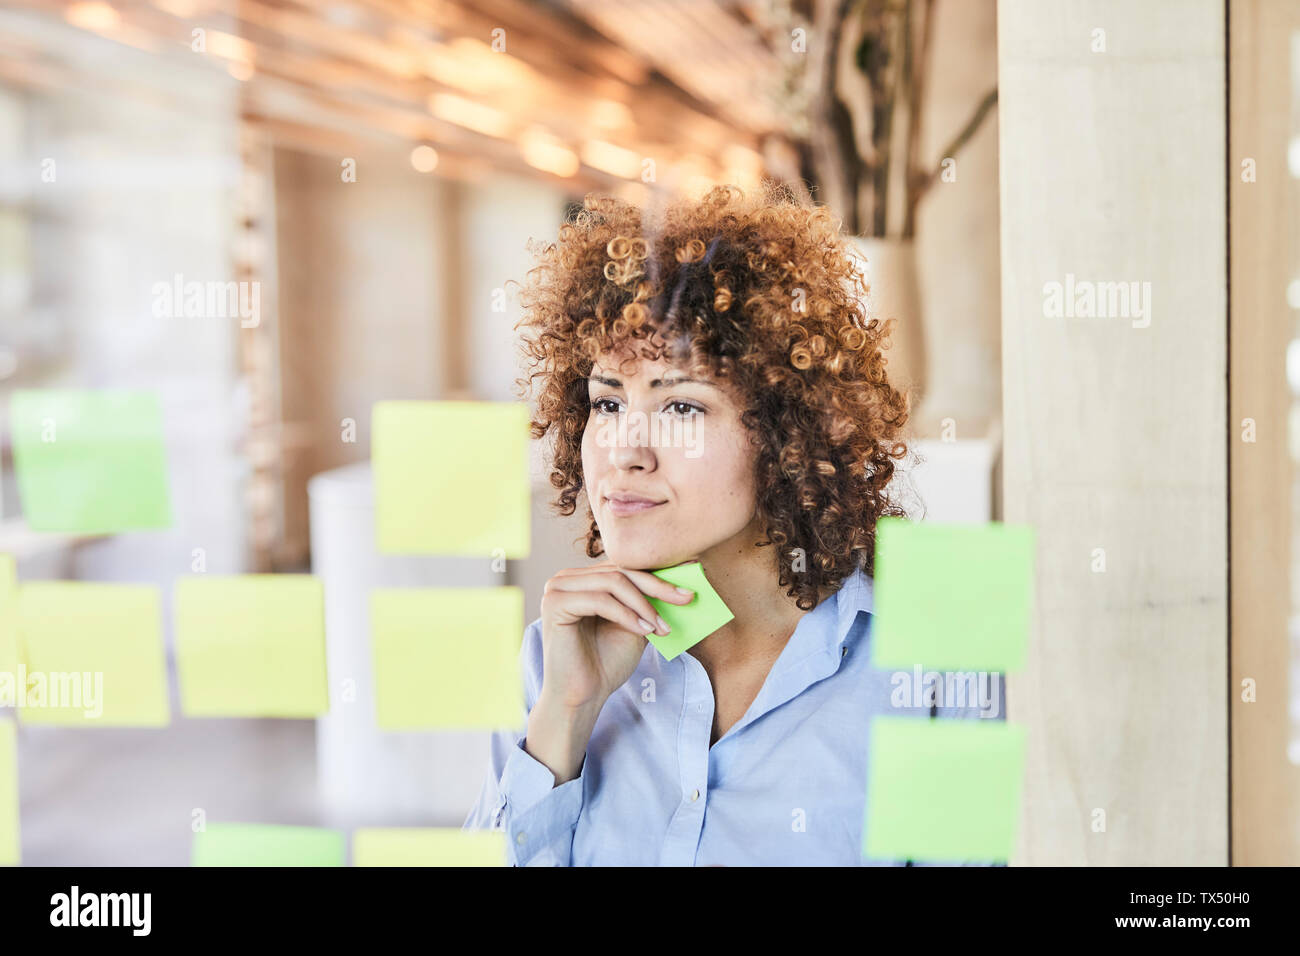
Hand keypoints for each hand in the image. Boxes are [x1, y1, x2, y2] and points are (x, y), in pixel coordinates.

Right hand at [536, 562, 694, 713]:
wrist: (582, 697)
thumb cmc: (606, 663)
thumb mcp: (636, 625)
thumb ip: (649, 602)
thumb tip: (682, 583)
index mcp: (583, 579)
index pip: (624, 566)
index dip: (658, 571)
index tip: (691, 575)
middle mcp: (566, 578)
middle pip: (620, 570)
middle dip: (657, 586)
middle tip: (685, 598)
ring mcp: (557, 589)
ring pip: (613, 582)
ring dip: (644, 604)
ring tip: (662, 627)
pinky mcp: (554, 604)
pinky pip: (600, 600)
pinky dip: (627, 615)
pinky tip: (644, 631)